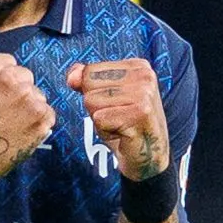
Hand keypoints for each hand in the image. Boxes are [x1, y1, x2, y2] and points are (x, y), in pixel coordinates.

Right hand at [0, 54, 52, 172]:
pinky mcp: (42, 116)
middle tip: (7, 108)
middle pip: (26, 76)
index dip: (5, 77)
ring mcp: (28, 97)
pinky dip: (39, 121)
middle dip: (19, 89)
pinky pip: (47, 112)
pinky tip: (23, 129)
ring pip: (37, 94)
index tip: (0, 90)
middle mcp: (10, 78)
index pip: (10, 62)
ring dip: (30, 105)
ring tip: (13, 121)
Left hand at [65, 58, 170, 179]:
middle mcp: (144, 76)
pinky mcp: (140, 113)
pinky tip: (123, 134)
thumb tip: (73, 76)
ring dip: (100, 120)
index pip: (90, 70)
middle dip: (96, 106)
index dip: (94, 92)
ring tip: (119, 124)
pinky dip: (105, 131)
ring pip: (92, 101)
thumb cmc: (125, 125)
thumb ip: (87, 80)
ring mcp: (144, 94)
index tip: (116, 104)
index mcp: (138, 66)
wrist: (149, 155)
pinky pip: (100, 118)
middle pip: (89, 84)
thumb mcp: (104, 97)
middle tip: (117, 117)